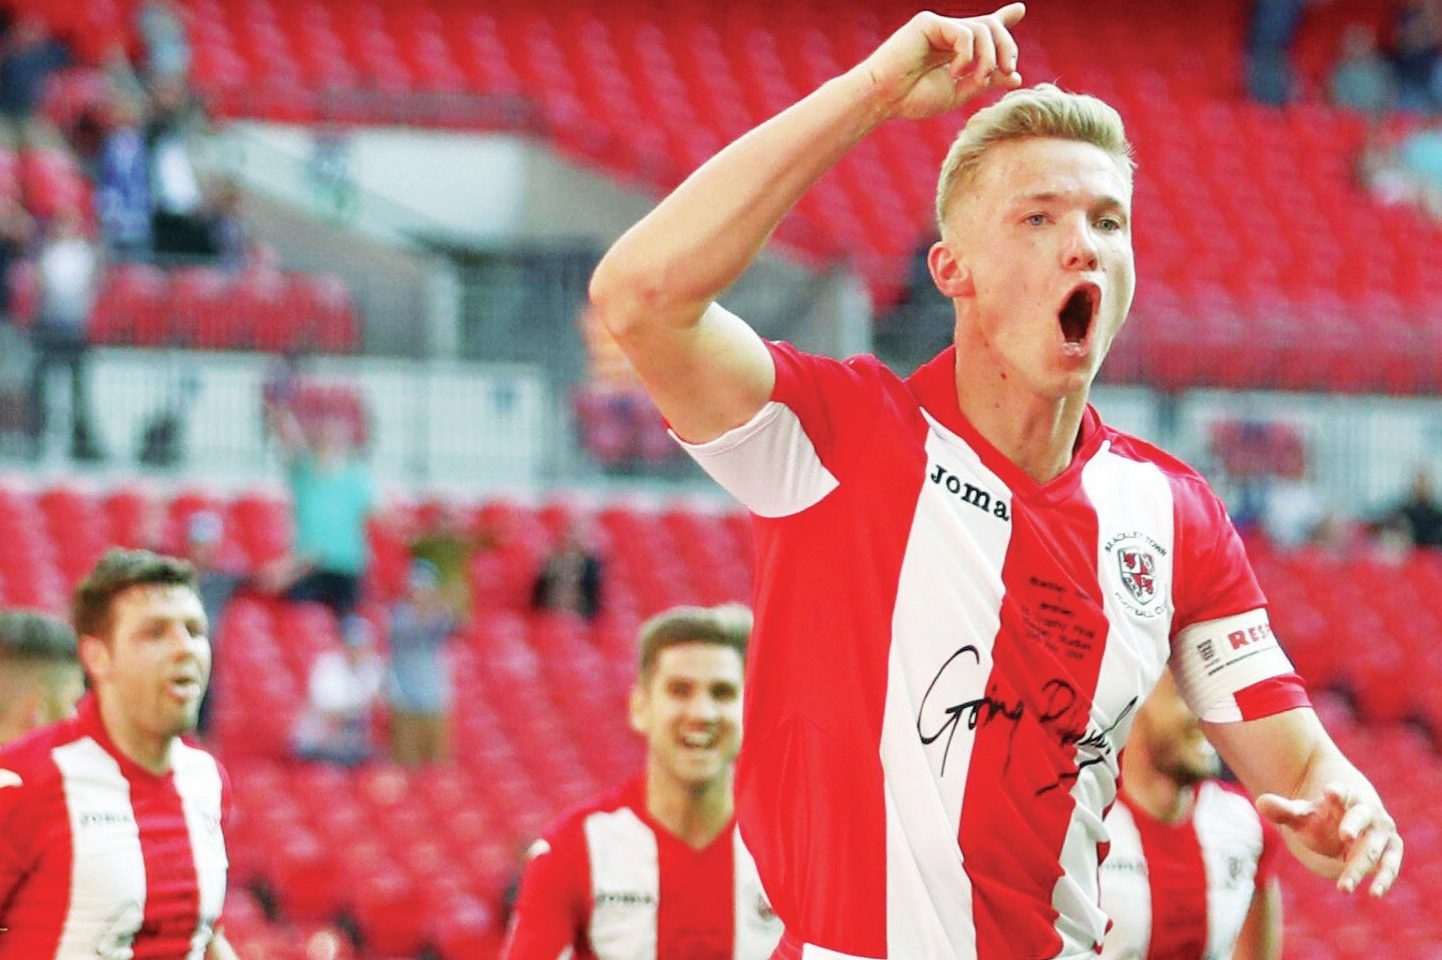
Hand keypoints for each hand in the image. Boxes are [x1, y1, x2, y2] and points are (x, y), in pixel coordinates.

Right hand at [852, 4, 1025, 121]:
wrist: (883, 98)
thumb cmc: (913, 99)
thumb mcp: (958, 92)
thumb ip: (986, 81)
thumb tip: (1016, 76)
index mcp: (953, 49)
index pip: (983, 29)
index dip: (1003, 19)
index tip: (1019, 10)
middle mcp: (947, 34)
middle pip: (991, 27)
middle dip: (1007, 47)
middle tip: (1010, 70)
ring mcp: (938, 26)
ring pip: (983, 29)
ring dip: (988, 57)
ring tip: (979, 79)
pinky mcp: (929, 22)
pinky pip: (964, 32)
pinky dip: (967, 54)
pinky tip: (955, 71)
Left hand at [1256, 783, 1402, 895]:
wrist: (1348, 821)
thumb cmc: (1320, 817)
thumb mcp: (1300, 813)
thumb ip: (1283, 809)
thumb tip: (1260, 802)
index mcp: (1345, 795)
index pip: (1341, 790)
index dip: (1337, 791)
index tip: (1330, 791)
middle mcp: (1368, 810)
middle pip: (1360, 817)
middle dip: (1353, 826)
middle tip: (1344, 836)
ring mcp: (1381, 830)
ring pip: (1374, 847)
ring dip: (1361, 864)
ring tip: (1344, 884)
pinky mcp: (1391, 848)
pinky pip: (1390, 863)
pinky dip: (1385, 876)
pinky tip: (1373, 892)